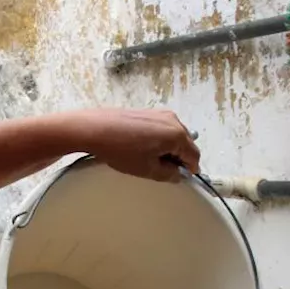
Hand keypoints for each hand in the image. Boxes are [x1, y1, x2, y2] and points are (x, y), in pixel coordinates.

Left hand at [65, 107, 201, 178]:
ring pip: (174, 135)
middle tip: (164, 170)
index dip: (190, 169)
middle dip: (179, 158)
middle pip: (186, 143)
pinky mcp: (148, 111)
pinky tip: (143, 147)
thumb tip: (179, 174)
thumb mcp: (148, 169)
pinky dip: (160, 139)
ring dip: (169, 148)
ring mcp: (160, 113)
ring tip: (150, 159)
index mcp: (177, 135)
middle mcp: (173, 120)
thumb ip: (169, 174)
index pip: (194, 155)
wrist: (95, 128)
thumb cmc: (122, 150)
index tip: (180, 177)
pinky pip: (162, 128)